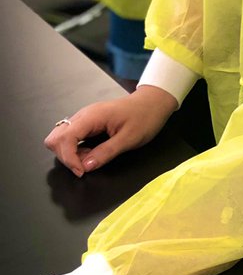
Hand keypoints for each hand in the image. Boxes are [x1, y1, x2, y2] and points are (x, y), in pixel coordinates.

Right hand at [44, 87, 176, 176]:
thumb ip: (106, 152)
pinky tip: (92, 152)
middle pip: (56, 138)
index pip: (64, 138)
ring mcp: (84, 118)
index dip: (69, 158)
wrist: (153, 103)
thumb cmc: (144, 117)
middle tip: (85, 165)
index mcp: (92, 117)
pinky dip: (76, 149)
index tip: (82, 171)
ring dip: (70, 153)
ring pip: (61, 138)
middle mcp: (83, 115)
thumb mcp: (129, 138)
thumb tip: (85, 167)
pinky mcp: (88, 123)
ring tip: (91, 157)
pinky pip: (72, 137)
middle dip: (65, 156)